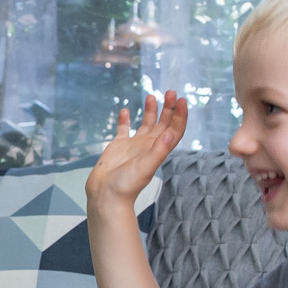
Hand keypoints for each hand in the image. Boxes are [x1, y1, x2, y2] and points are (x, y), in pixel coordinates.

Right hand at [85, 91, 186, 210]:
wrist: (106, 195)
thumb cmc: (126, 186)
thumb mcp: (145, 168)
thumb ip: (158, 151)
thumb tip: (171, 134)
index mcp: (157, 150)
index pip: (174, 130)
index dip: (180, 115)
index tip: (181, 100)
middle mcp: (148, 146)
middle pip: (163, 123)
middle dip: (168, 108)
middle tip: (171, 92)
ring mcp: (134, 145)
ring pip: (146, 124)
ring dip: (150, 110)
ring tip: (151, 95)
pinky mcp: (118, 146)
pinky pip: (124, 129)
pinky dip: (125, 119)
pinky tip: (125, 110)